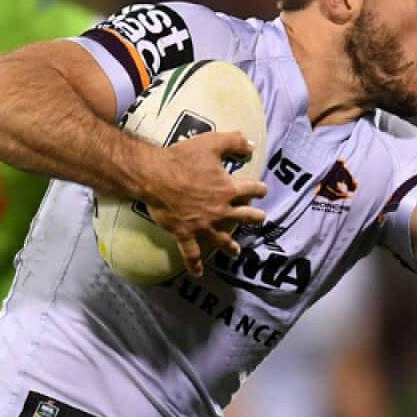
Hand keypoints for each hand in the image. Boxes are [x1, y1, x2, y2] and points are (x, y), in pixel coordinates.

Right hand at [138, 131, 267, 276]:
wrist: (154, 176)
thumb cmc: (182, 158)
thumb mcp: (212, 143)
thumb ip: (235, 142)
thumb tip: (252, 145)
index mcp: (229, 189)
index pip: (252, 190)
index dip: (259, 189)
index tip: (262, 190)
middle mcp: (220, 210)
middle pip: (244, 217)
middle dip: (254, 217)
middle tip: (260, 219)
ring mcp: (203, 225)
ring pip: (222, 239)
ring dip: (230, 245)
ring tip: (237, 251)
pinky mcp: (185, 233)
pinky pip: (191, 253)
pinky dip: (195, 265)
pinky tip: (199, 274)